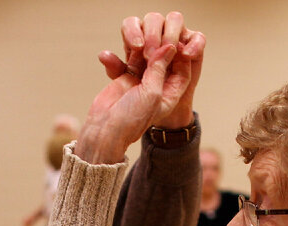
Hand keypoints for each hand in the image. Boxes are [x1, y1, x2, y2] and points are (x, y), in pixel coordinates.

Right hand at [100, 12, 205, 129]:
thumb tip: (170, 47)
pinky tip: (133, 40)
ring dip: (148, 47)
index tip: (178, 43)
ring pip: (149, 59)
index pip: (182, 73)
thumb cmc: (131, 118)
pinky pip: (132, 59)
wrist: (105, 128)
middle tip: (160, 35)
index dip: (182, 58)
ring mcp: (141, 82)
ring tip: (146, 37)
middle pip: (166, 63)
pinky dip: (132, 50)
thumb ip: (160, 69)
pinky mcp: (126, 77)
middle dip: (164, 49)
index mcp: (169, 96)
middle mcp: (157, 88)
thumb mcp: (152, 92)